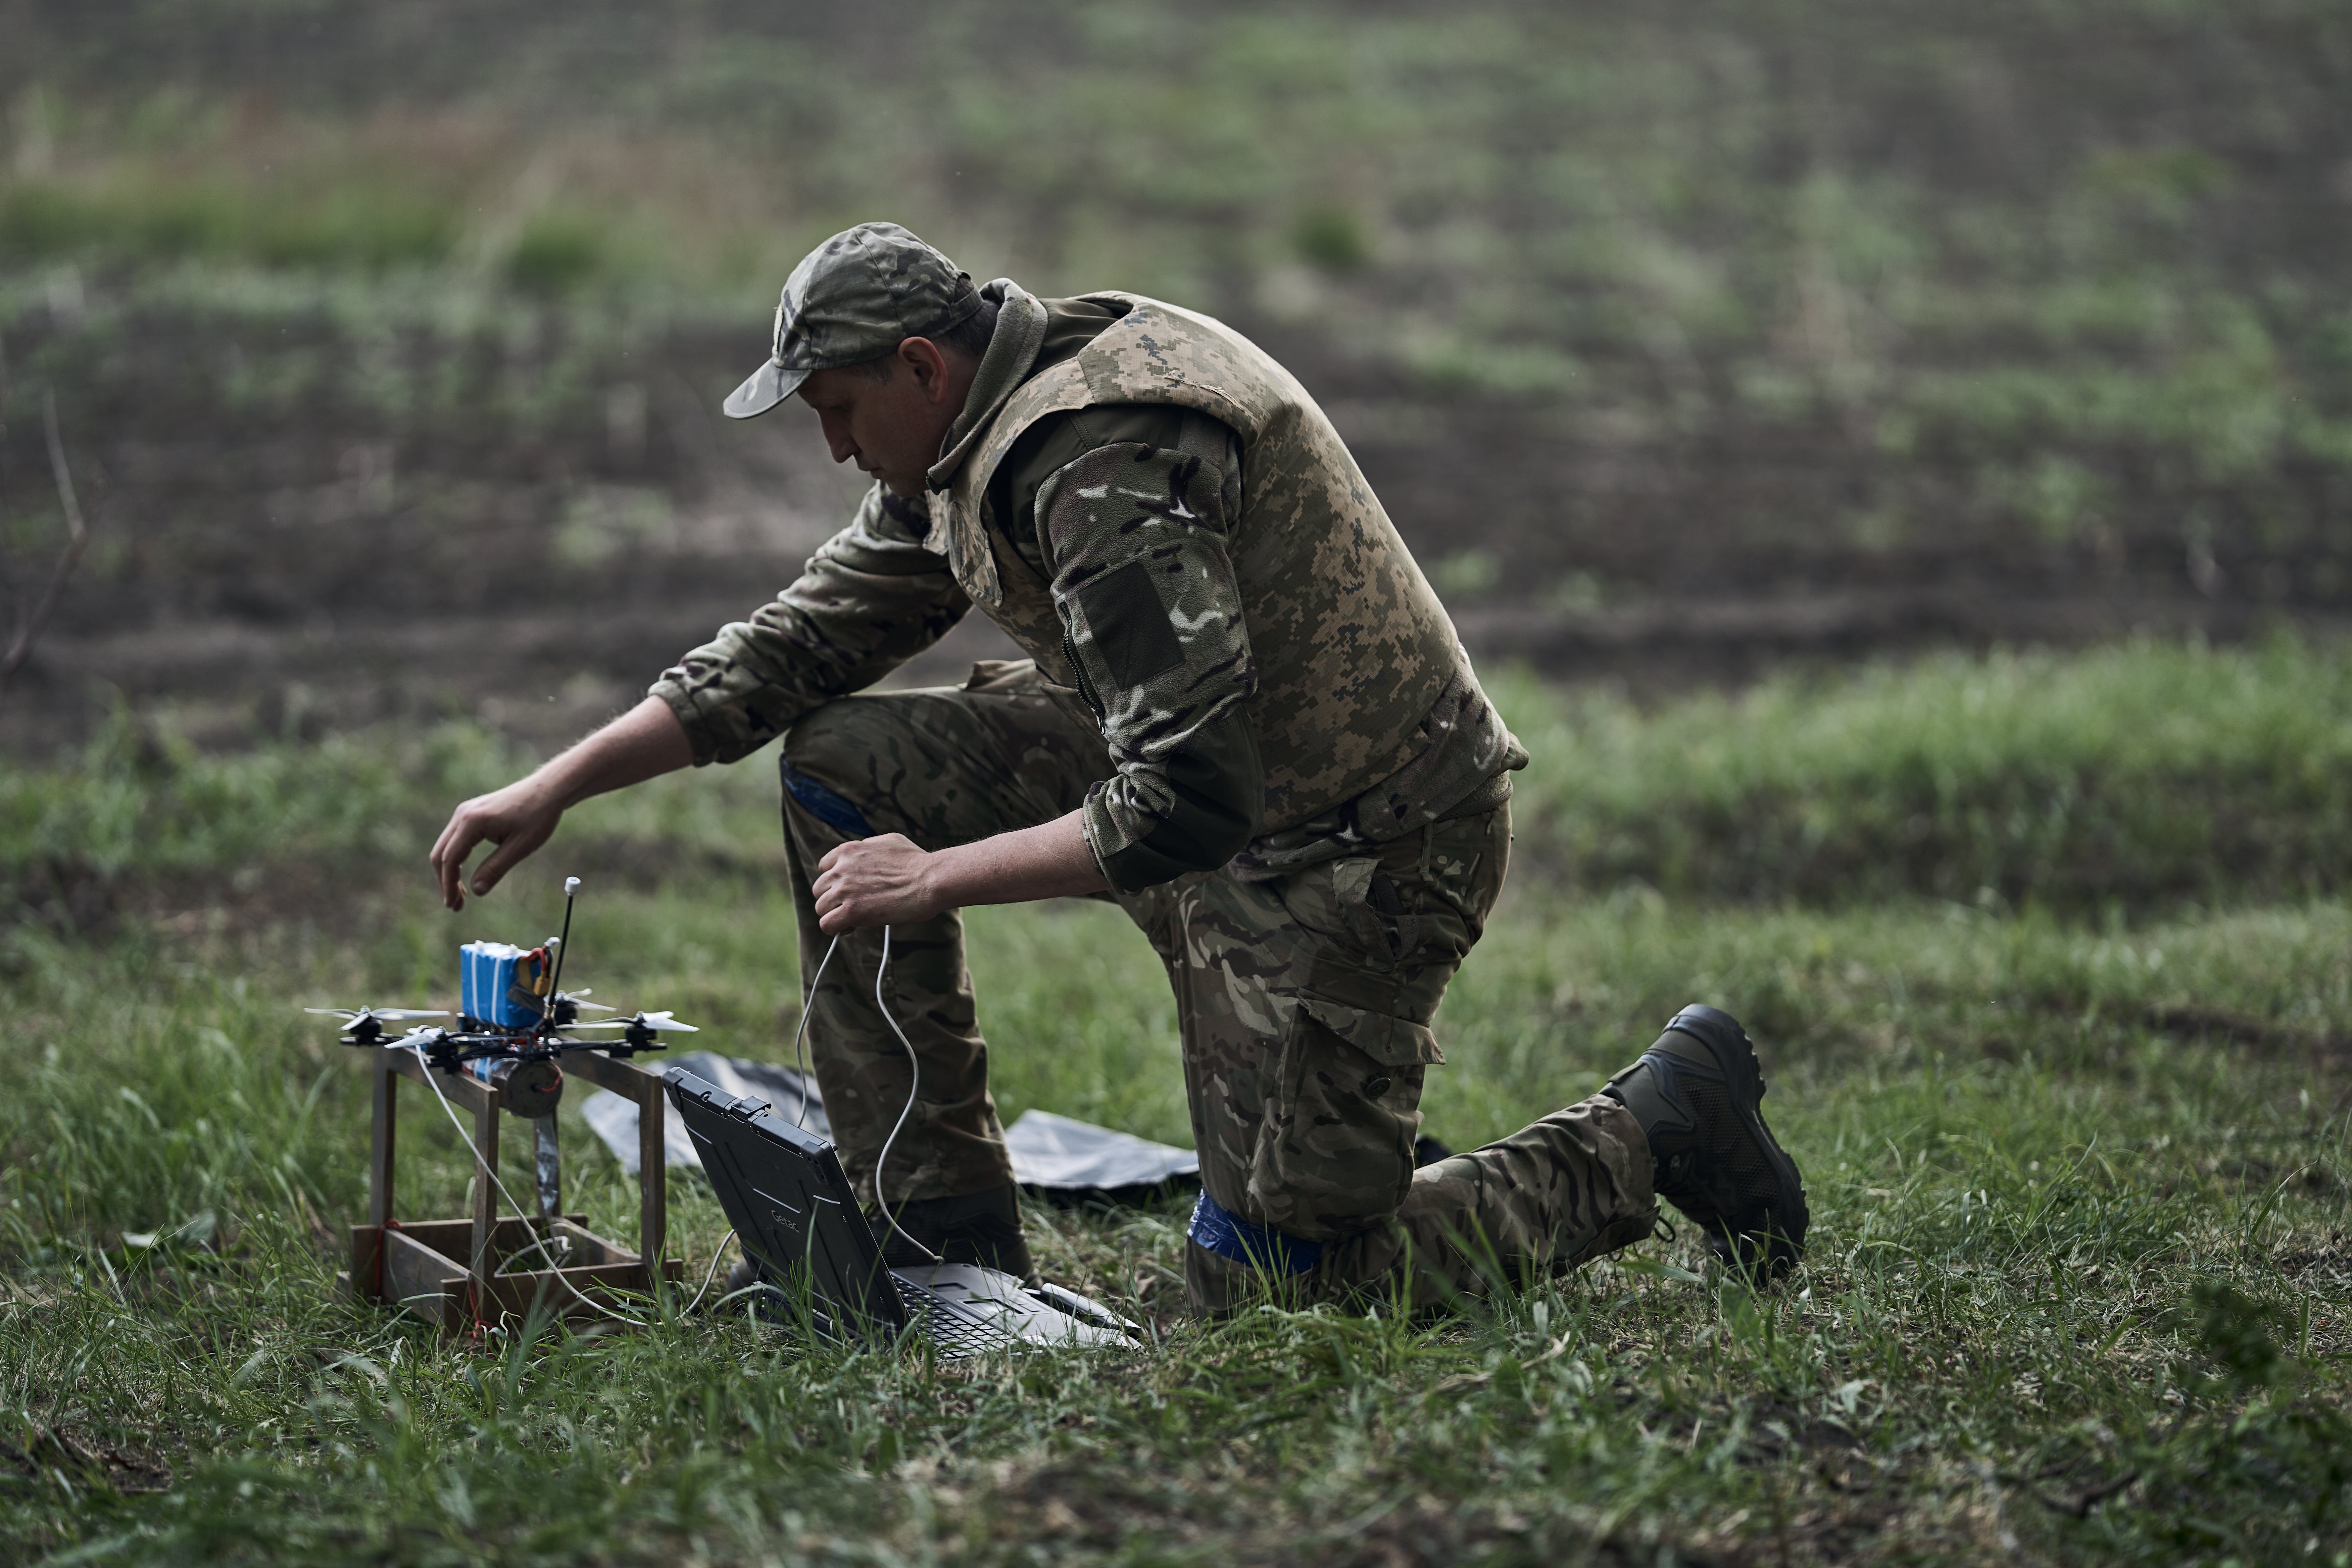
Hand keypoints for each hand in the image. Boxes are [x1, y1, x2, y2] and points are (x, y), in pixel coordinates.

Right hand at [431, 779, 565, 910]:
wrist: (548, 790)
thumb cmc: (538, 816)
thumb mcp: (520, 847)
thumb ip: (495, 869)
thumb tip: (476, 891)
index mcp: (471, 821)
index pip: (450, 859)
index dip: (449, 885)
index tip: (453, 905)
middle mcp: (462, 814)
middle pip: (441, 853)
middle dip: (445, 881)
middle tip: (455, 906)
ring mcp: (465, 812)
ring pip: (446, 847)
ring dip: (449, 871)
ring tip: (460, 895)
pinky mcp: (472, 813)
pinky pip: (456, 839)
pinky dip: (456, 859)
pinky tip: (464, 875)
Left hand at [813, 834, 944, 932]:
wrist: (930, 880)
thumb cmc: (917, 862)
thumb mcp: (889, 841)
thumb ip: (869, 846)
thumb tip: (863, 853)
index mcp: (848, 850)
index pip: (824, 867)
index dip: (835, 881)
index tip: (848, 890)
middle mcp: (841, 869)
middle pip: (819, 889)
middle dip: (833, 899)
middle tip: (852, 906)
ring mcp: (845, 890)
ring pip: (821, 908)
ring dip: (835, 914)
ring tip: (853, 919)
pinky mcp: (852, 911)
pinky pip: (827, 925)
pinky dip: (836, 929)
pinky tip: (850, 927)